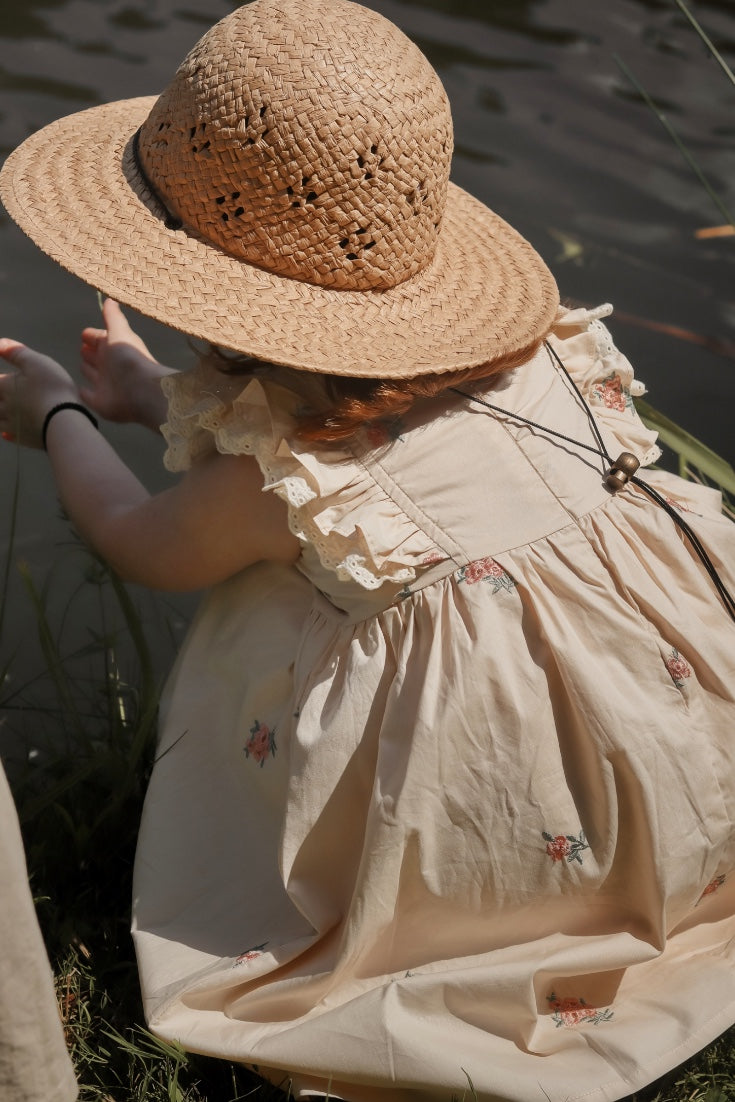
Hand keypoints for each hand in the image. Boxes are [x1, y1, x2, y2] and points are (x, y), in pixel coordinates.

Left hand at [0, 340, 78, 448]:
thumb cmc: (52, 389)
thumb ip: (16, 352)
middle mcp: (4, 406)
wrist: (64, 422)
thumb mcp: (37, 362)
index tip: (1, 378)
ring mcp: (13, 425)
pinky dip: (5, 433)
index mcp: (4, 387)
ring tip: (1, 409)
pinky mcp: (24, 439)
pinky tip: (5, 433)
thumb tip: (0, 344)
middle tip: (1, 392)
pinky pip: (9, 435)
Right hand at [80, 299, 174, 428]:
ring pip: (92, 375)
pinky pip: (87, 396)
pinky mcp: (100, 402)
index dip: (93, 336)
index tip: (84, 335)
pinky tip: (77, 389)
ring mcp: (105, 385)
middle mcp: (110, 366)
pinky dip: (83, 392)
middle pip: (96, 357)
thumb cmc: (129, 358)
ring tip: (81, 365)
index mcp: (114, 348)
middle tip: (83, 349)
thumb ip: (113, 318)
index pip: (100, 339)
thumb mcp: (119, 332)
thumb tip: (109, 300)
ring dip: (87, 370)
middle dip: (90, 352)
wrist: (141, 391)